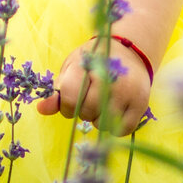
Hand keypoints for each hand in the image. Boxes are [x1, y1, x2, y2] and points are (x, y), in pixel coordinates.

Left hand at [35, 39, 152, 135]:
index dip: (66, 105)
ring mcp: (127, 90)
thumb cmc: (95, 62)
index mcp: (88, 63)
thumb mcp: (73, 68)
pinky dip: (114, 126)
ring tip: (103, 102)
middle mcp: (109, 76)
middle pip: (86, 111)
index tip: (71, 101)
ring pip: (102, 123)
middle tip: (90, 98)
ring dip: (98, 119)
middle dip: (83, 111)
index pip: (69, 95)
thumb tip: (41, 109)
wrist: (130, 51)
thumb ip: (58, 90)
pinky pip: (121, 130)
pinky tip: (115, 110)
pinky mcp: (141, 103)